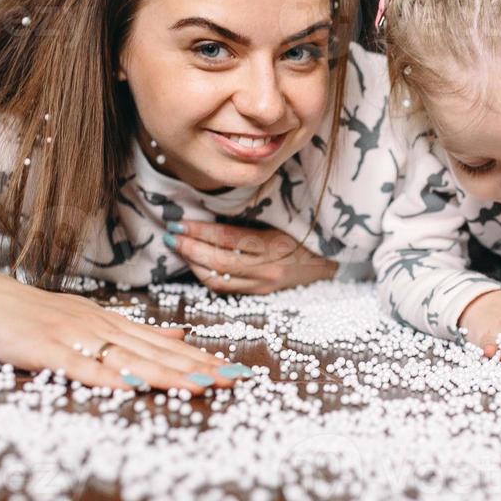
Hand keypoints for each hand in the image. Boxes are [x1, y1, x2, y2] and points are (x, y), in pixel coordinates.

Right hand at [0, 259, 240, 393]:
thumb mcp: (86, 317)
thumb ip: (130, 330)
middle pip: (156, 351)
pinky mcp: (45, 350)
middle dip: (196, 367)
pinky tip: (133, 387)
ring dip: (165, 374)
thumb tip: (178, 335)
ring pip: (128, 358)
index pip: (164, 343)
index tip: (232, 371)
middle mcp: (99, 326)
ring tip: (200, 386)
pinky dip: (109, 377)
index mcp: (110, 321)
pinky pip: (82, 366)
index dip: (199, 358)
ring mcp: (73, 337)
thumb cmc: (28, 314)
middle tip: (233, 381)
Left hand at [167, 221, 337, 293]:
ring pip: (219, 279)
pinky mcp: (260, 292)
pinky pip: (227, 289)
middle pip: (220, 262)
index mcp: (275, 243)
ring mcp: (264, 283)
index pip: (229, 239)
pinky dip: (207, 276)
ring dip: (194, 264)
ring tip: (178, 248)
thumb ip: (249, 214)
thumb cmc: (302, 229)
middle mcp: (269, 268)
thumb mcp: (280, 216)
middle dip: (191, 249)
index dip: (201, 232)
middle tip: (171, 235)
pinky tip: (195, 264)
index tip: (179, 223)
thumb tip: (209, 208)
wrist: (329, 257)